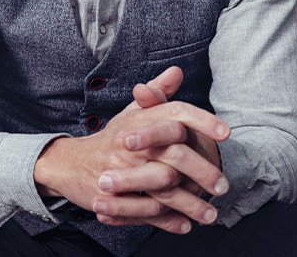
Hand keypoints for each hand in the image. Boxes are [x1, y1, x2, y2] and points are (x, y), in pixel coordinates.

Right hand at [34, 67, 229, 233]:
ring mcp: (120, 172)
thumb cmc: (110, 139)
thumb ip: (157, 94)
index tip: (227, 132)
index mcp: (138, 121)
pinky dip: (166, 221)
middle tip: (223, 186)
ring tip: (211, 215)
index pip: (174, 114)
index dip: (201, 121)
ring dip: (189, 204)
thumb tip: (177, 72)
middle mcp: (129, 144)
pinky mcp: (113, 198)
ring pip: (162, 188)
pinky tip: (184, 225)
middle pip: (173, 155)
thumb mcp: (132, 114)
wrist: (70, 163)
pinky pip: (144, 212)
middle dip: (201, 171)